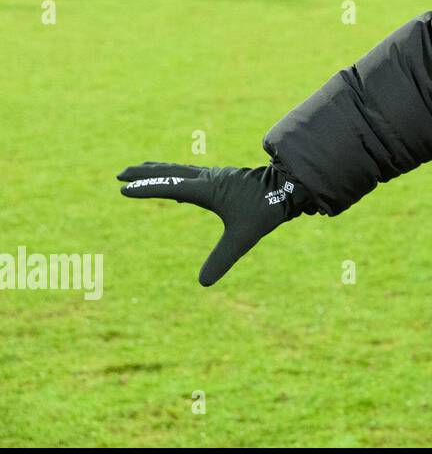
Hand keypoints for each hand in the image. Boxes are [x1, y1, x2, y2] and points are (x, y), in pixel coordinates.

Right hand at [117, 162, 306, 285]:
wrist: (289, 187)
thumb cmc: (266, 210)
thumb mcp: (243, 238)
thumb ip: (222, 258)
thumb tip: (203, 282)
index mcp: (208, 189)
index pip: (170, 187)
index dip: (146, 188)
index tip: (123, 188)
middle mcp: (208, 179)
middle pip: (169, 172)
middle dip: (145, 173)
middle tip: (120, 174)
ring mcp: (215, 176)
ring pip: (180, 170)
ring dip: (158, 170)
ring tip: (140, 171)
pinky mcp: (222, 178)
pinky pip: (191, 175)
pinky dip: (175, 175)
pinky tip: (175, 184)